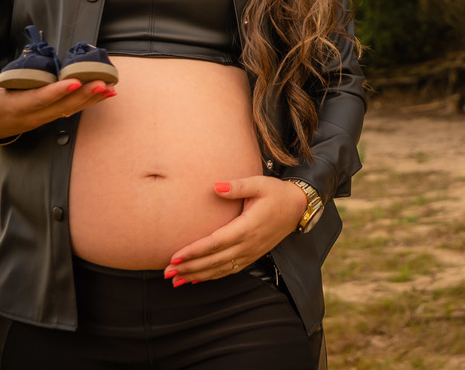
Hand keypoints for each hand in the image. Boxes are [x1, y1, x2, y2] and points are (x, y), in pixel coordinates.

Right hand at [0, 67, 115, 141]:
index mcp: (17, 108)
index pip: (40, 99)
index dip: (57, 92)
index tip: (75, 82)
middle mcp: (35, 116)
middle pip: (62, 106)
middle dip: (84, 95)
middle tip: (103, 83)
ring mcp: (45, 118)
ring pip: (72, 109)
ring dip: (93, 99)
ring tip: (111, 88)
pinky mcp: (52, 115)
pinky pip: (74, 109)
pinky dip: (92, 102)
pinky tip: (109, 93)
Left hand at [165, 176, 308, 284]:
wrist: (298, 207)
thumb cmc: (276, 193)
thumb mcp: (259, 184)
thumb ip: (237, 186)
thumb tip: (215, 187)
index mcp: (247, 227)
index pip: (215, 243)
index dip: (194, 251)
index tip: (175, 256)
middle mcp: (248, 244)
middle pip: (214, 261)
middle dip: (189, 268)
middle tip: (167, 273)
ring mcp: (251, 253)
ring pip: (220, 269)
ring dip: (197, 276)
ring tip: (176, 280)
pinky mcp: (253, 256)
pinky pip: (230, 270)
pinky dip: (212, 277)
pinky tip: (197, 279)